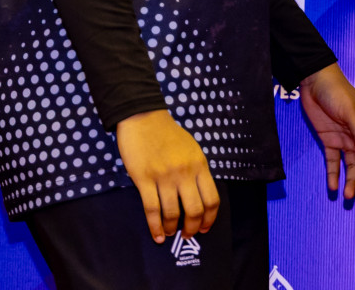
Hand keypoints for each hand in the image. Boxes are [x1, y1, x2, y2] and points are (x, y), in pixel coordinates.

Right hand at [115, 109, 219, 242]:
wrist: (143, 118)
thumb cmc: (168, 134)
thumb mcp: (192, 149)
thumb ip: (197, 170)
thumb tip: (199, 195)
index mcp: (199, 165)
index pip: (212, 199)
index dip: (210, 218)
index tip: (205, 228)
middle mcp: (185, 173)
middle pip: (195, 210)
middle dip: (193, 228)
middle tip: (188, 234)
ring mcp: (164, 177)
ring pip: (173, 213)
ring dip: (172, 228)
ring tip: (171, 233)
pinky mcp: (145, 179)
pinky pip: (152, 209)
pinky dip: (155, 227)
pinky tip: (157, 235)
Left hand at [298, 63, 354, 204]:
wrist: (315, 81)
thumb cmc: (337, 91)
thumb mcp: (350, 111)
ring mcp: (344, 140)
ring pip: (351, 167)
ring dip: (350, 182)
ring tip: (346, 197)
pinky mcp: (329, 140)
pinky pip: (333, 161)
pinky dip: (333, 174)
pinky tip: (332, 187)